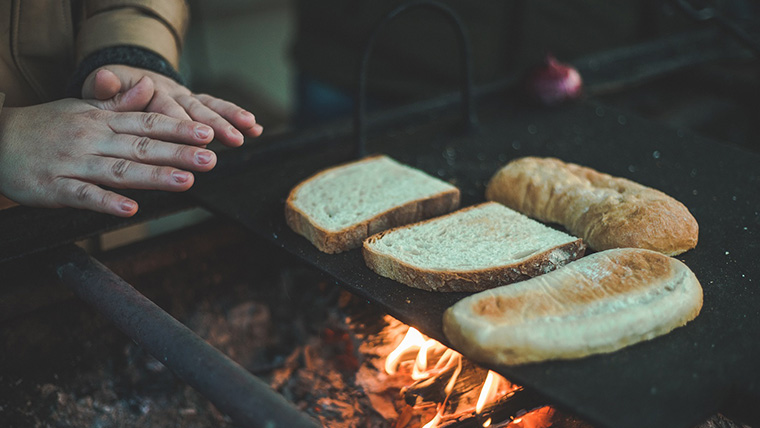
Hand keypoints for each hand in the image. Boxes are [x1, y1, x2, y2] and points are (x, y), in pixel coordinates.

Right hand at [0, 77, 216, 216]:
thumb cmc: (46, 125)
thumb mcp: (83, 107)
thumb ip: (120, 102)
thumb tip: (151, 85)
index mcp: (101, 121)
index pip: (147, 123)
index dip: (178, 129)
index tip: (207, 133)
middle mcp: (92, 140)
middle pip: (141, 147)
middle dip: (178, 153)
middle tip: (210, 159)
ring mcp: (73, 164)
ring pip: (119, 171)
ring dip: (153, 177)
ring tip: (185, 182)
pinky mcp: (55, 188)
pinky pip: (84, 195)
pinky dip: (107, 202)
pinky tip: (131, 210)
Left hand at [83, 66, 262, 146]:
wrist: (124, 79)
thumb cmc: (110, 94)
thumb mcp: (96, 91)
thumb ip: (102, 88)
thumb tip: (102, 76)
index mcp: (148, 92)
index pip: (166, 108)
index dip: (181, 122)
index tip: (196, 138)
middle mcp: (173, 92)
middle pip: (195, 109)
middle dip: (215, 124)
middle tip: (231, 139)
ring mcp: (187, 98)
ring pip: (211, 107)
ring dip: (232, 119)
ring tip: (249, 129)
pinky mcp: (197, 105)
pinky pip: (219, 109)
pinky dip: (238, 117)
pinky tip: (255, 129)